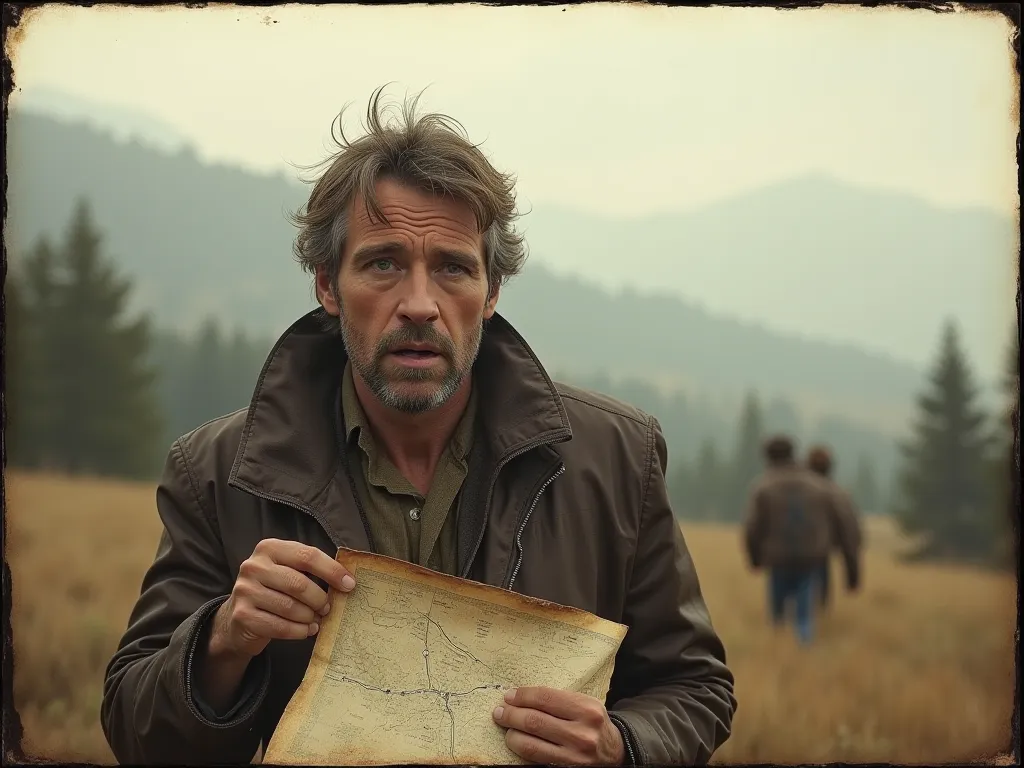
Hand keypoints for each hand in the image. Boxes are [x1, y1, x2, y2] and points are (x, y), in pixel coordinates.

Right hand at [210, 539, 355, 659]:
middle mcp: (253, 566)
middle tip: (328, 608)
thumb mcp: (288, 572)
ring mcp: (245, 591)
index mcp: (269, 548)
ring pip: (290, 607)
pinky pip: (280, 626)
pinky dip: (299, 631)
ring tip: (316, 620)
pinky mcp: (242, 615)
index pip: (307, 556)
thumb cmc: (274, 591)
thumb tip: (347, 581)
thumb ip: (311, 571)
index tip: (350, 585)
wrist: (239, 618)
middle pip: (299, 583)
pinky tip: (306, 630)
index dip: (332, 571)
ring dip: (310, 617)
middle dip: (320, 599)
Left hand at [492, 686, 625, 765]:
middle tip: (500, 711)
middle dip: (511, 714)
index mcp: (587, 709)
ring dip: (511, 733)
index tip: (509, 696)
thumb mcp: (585, 704)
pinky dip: (521, 749)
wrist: (614, 753)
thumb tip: (521, 696)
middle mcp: (582, 733)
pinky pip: (535, 759)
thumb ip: (559, 700)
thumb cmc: (593, 723)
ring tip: (505, 726)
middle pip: (534, 720)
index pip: (545, 698)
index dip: (522, 696)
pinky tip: (516, 741)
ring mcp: (574, 756)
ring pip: (530, 743)